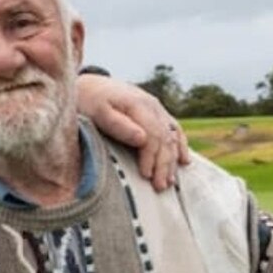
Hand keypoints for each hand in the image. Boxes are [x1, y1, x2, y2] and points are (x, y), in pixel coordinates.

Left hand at [76, 73, 189, 190]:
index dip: (150, 157)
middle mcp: (152, 106)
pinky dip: (180, 146)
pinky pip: (174, 130)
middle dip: (164, 164)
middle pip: (165, 138)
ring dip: (172, 160)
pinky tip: (184, 161)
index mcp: (138, 105)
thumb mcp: (97, 111)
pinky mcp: (157, 113)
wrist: (90, 85)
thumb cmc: (89, 100)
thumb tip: (142, 139)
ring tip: (169, 182)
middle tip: (160, 187)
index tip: (146, 175)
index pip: (152, 135)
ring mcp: (157, 109)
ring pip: (172, 136)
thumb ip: (118, 125)